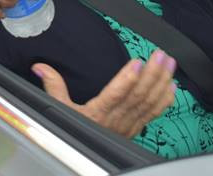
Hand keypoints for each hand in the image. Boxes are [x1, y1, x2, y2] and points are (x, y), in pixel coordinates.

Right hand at [33, 50, 177, 137]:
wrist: (86, 156)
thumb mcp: (59, 110)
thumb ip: (53, 86)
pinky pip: (154, 113)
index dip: (127, 79)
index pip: (115, 95)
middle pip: (137, 96)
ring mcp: (129, 124)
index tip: (137, 62)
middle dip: (152, 75)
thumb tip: (40, 67)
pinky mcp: (137, 127)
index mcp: (97, 113)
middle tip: (161, 55)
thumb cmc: (72, 132)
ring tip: (169, 64)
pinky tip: (172, 86)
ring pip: (149, 103)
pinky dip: (165, 100)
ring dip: (161, 82)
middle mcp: (116, 119)